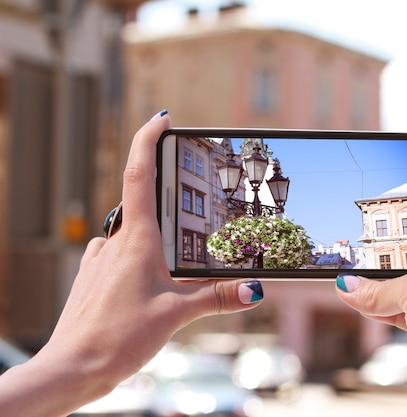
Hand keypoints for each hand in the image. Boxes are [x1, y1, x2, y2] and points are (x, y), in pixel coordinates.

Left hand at [0, 111, 263, 416]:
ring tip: (177, 261)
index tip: (162, 118)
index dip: (148, 140)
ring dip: (157, 235)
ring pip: (133, 231)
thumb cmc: (117, 339)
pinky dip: (141, 255)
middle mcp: (115, 242)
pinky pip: (120, 252)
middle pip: (142, 202)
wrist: (70, 369)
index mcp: (136, 240)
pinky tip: (152, 279)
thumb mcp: (176, 315)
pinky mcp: (95, 276)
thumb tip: (254, 289)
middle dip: (168, 201)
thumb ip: (217, 297)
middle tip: (195, 213)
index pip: (138, 175)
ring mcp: (101, 259)